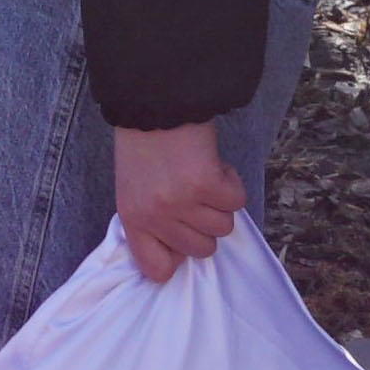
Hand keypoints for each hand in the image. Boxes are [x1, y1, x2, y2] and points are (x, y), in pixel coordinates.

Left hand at [114, 119, 241, 277]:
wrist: (154, 100)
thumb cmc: (144, 142)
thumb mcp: (134, 186)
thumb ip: (152, 219)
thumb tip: (181, 247)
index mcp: (133, 217)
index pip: (156, 269)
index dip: (176, 256)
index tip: (182, 234)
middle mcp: (156, 216)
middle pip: (202, 250)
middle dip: (204, 222)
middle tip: (192, 193)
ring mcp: (182, 202)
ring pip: (223, 227)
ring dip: (219, 201)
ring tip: (200, 173)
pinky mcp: (207, 184)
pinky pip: (236, 201)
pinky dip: (231, 182)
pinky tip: (212, 163)